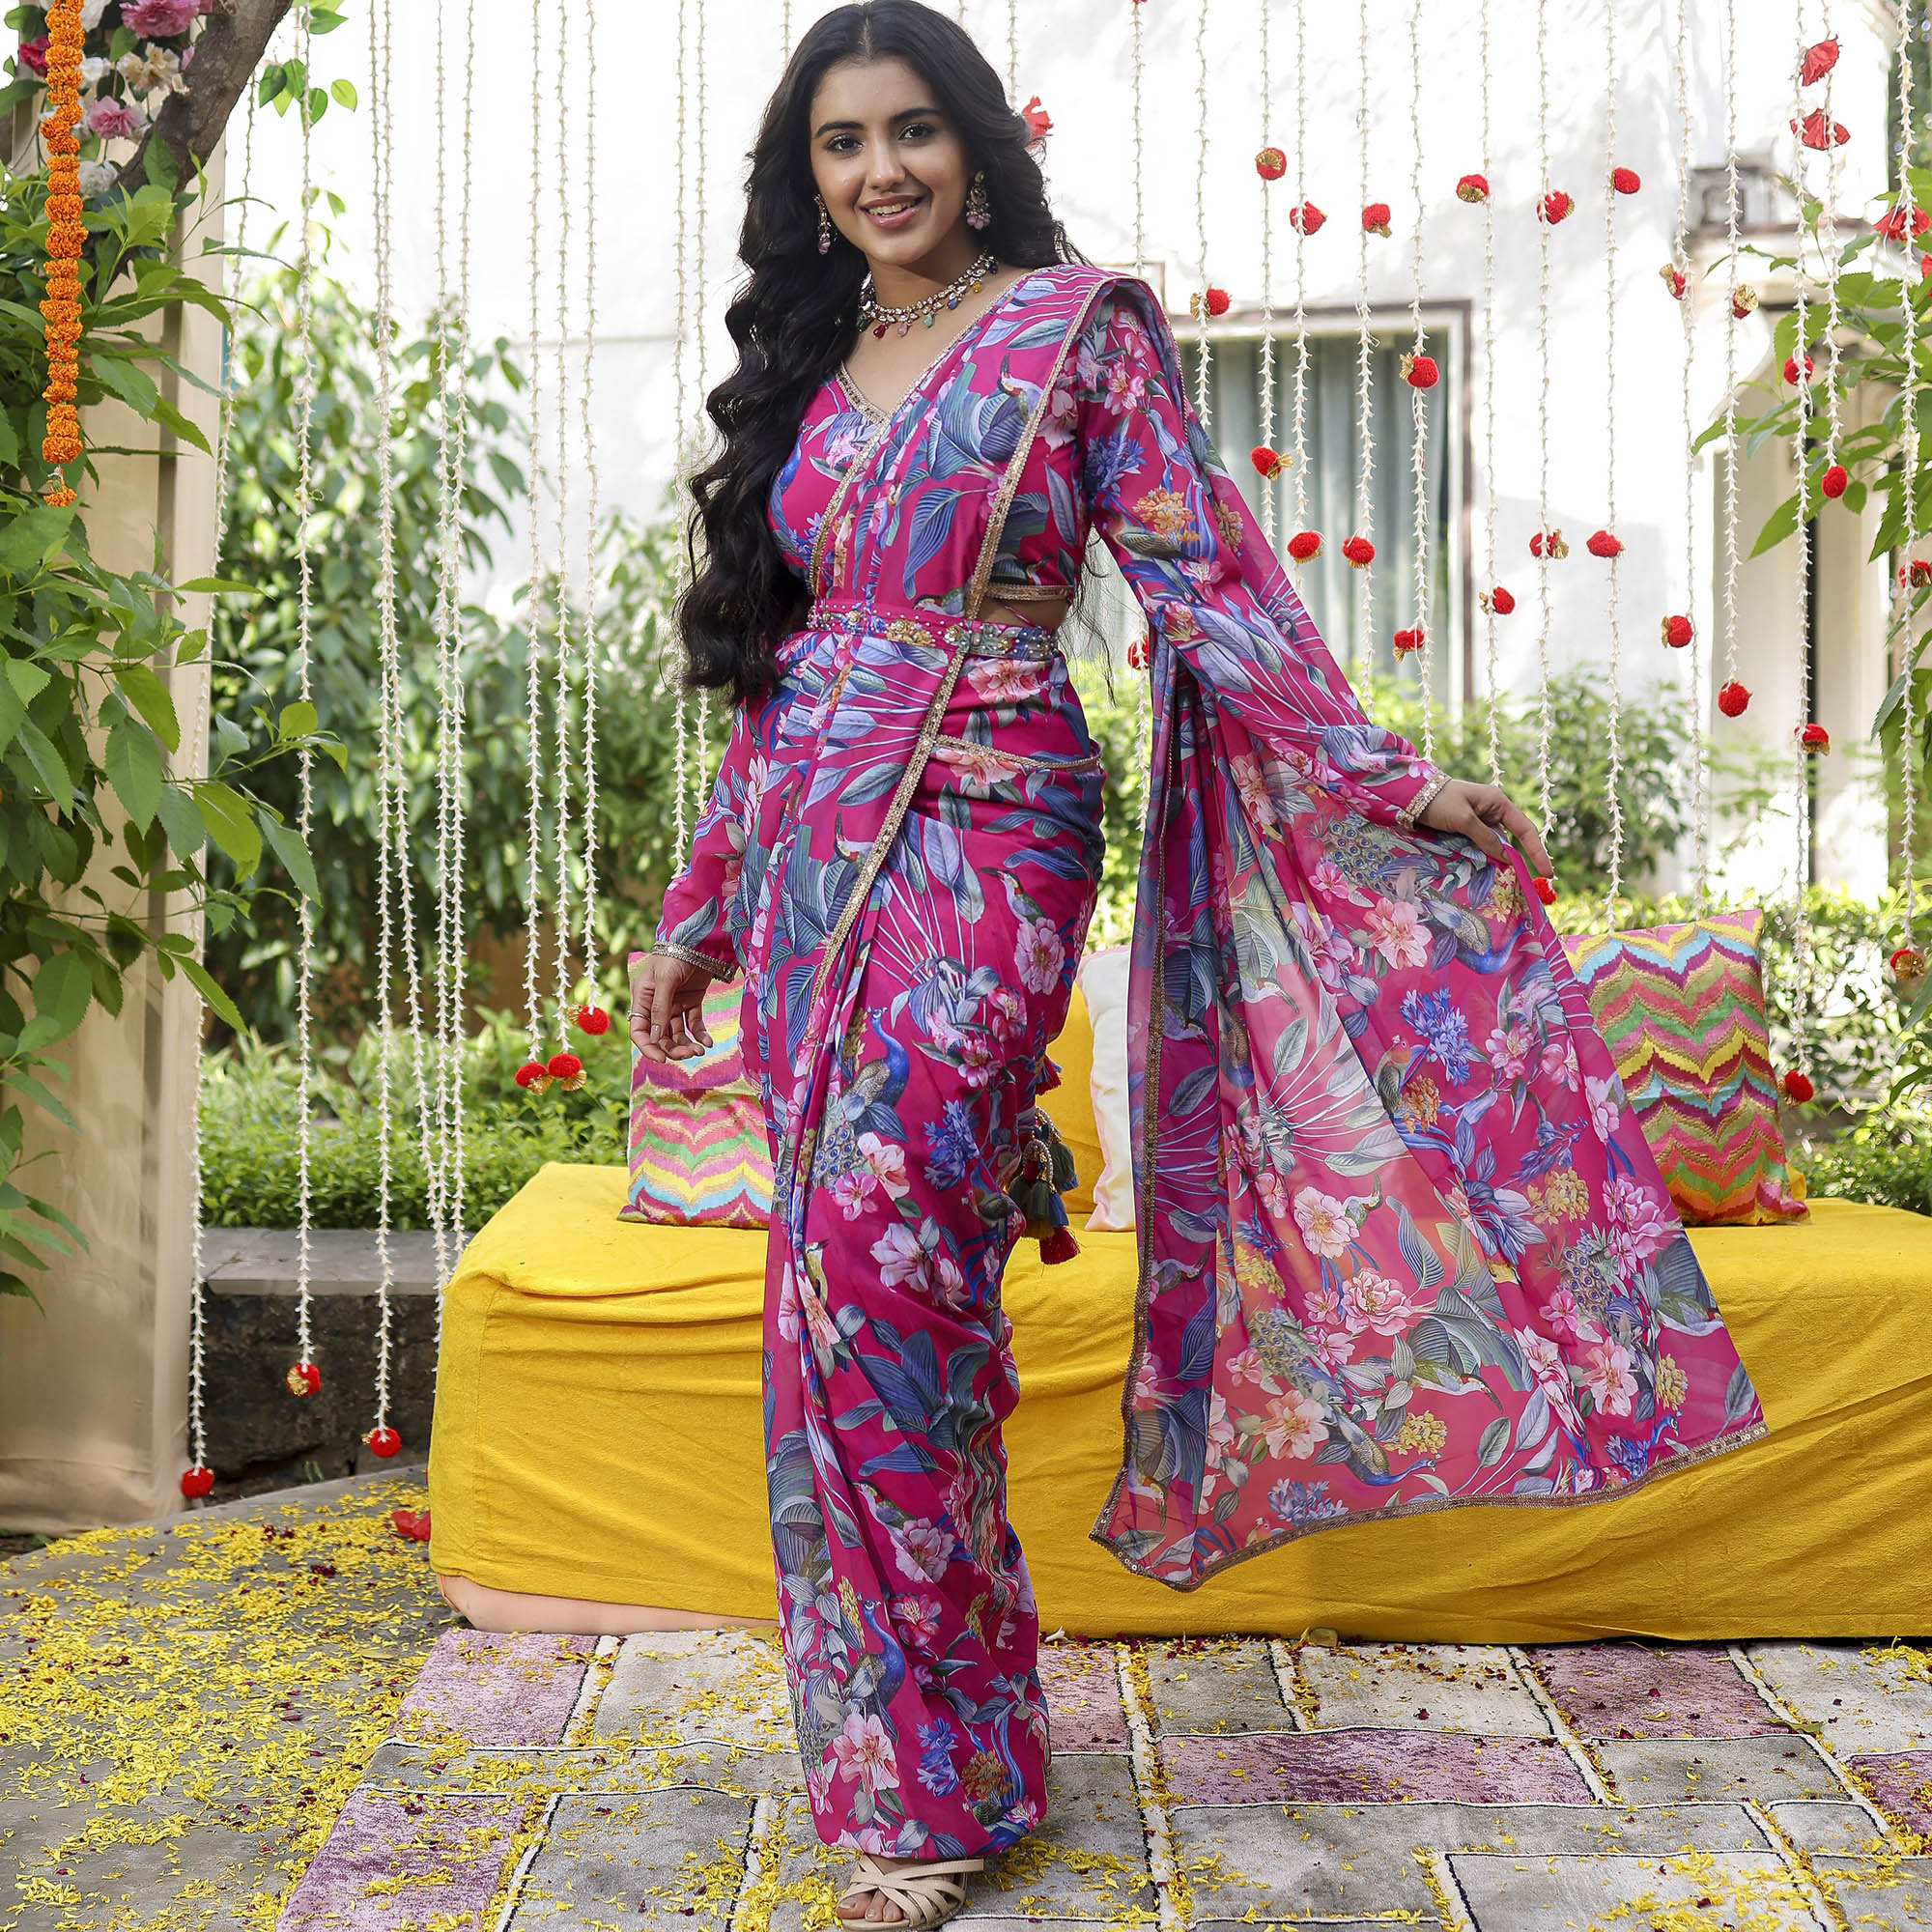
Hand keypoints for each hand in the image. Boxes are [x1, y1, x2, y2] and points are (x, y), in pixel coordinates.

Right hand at [630, 952, 715, 1064]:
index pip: (639, 1031)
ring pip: (677, 1033)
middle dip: (672, 1048)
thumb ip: (660, 1009)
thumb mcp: (664, 981)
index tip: (662, 1060)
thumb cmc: (674, 955)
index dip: (648, 1047)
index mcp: (642, 999)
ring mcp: (674, 1003)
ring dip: (686, 1044)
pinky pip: (694, 1023)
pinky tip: (707, 1042)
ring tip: (699, 1050)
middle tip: (689, 1054)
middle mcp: (656, 1004)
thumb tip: (655, 1039)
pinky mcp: (692, 1001)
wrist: (698, 938)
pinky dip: (700, 1034)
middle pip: (660, 1035)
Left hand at [1417, 778, 1553, 877]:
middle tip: (1522, 882)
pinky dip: (1480, 856)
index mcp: (1498, 802)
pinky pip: (1480, 845)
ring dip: (1493, 859)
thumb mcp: (1463, 820)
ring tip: (1494, 876)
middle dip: (1514, 859)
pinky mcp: (1468, 827)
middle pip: (1510, 839)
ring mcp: (1480, 819)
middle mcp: (1493, 810)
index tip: (1546, 871)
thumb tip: (1507, 859)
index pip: (1525, 829)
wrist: (1411, 795)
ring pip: (1493, 845)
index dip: (1537, 851)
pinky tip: (1478, 867)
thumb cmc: (1439, 801)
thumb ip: (1485, 839)